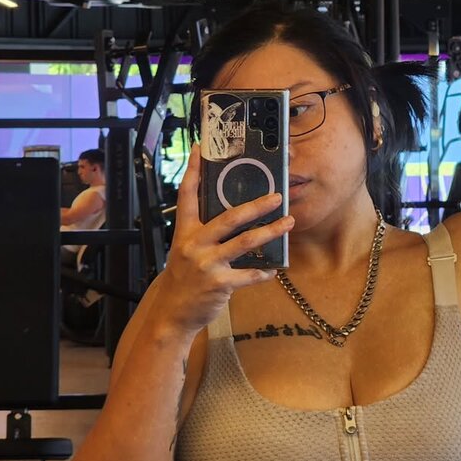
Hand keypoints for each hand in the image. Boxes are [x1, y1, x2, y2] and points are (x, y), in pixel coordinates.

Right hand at [157, 144, 293, 334]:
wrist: (172, 311)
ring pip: (246, 242)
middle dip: (256, 206)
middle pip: (229, 217)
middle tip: (277, 196)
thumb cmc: (184, 276)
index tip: (200, 149)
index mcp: (185, 232)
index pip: (187, 195)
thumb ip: (205, 232)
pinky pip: (250, 274)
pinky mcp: (220, 284)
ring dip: (271, 232)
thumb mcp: (187, 249)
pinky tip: (275, 268)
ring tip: (288, 223)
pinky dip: (265, 271)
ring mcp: (208, 264)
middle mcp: (195, 244)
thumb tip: (235, 214)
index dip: (193, 171)